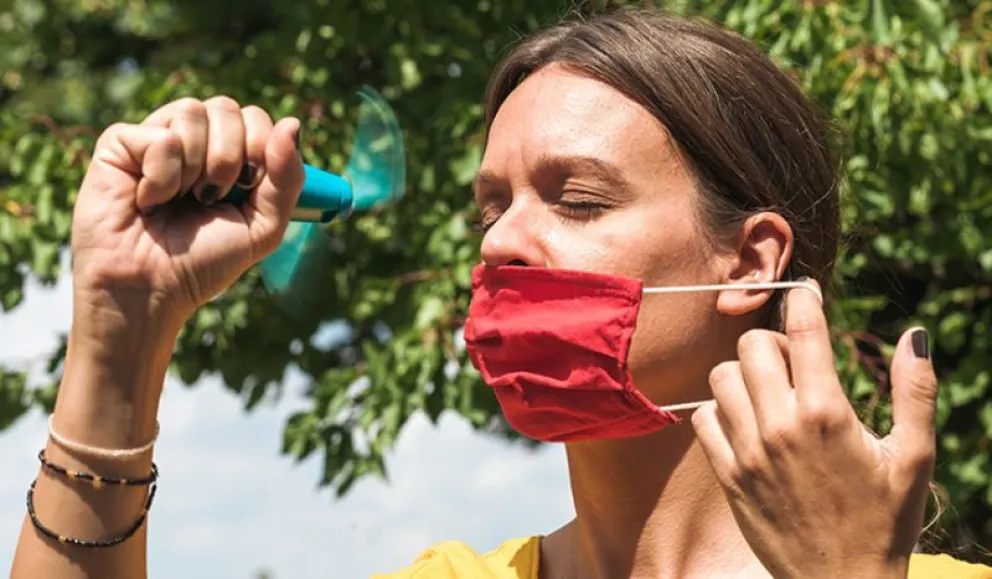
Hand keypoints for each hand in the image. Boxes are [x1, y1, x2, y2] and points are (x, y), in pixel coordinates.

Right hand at [71, 96, 304, 329]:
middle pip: (228, 108)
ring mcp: (155, 136)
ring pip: (192, 112)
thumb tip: (293, 123)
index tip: (248, 188)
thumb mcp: (263, 225)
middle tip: (210, 198)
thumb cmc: (204, 261)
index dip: (261, 147)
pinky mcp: (119, 143)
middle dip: (230, 159)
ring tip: (178, 200)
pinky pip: (160, 137)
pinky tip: (147, 199)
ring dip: (196, 169)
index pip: (256, 117)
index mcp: (228, 153)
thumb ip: (287, 178)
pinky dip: (162, 177)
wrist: (150, 288)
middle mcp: (193, 139)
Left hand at [692, 280, 936, 578]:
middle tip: (793, 360)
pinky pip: (703, 420)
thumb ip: (914, 390)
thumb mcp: (914, 455)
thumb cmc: (886, 520)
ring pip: (722, 378)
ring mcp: (749, 451)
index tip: (805, 290)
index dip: (803, 300)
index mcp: (828, 413)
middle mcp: (781, 426)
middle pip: (753, 346)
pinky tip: (746, 422)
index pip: (805, 331)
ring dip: (743, 375)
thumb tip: (915, 333)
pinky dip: (719, 412)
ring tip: (768, 391)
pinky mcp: (728, 476)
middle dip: (773, 342)